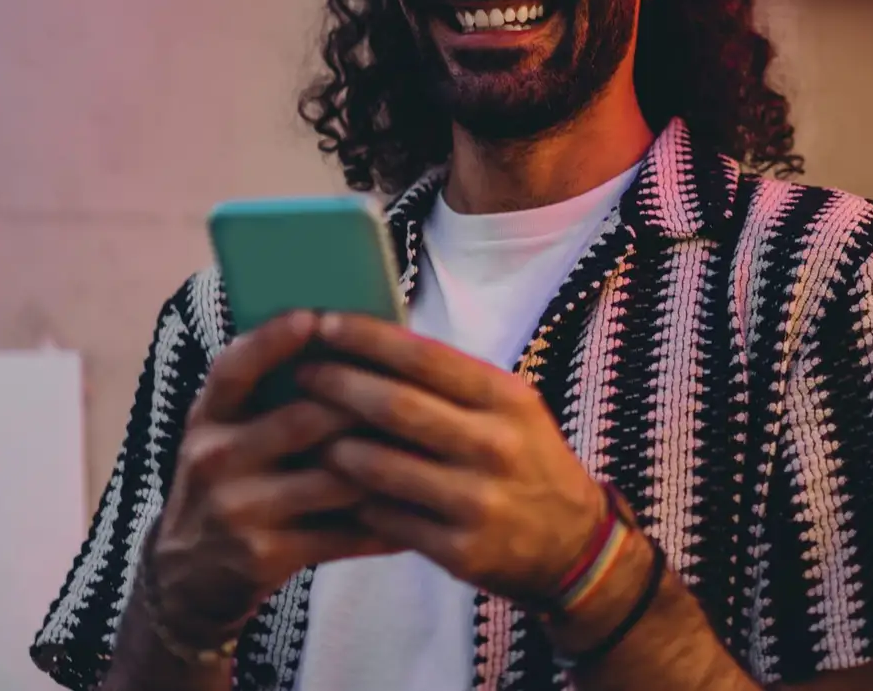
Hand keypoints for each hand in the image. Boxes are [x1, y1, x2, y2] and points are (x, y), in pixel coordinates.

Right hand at [148, 312, 399, 642]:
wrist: (189, 578)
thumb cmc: (231, 486)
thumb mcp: (229, 436)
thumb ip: (270, 399)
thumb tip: (351, 347)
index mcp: (208, 418)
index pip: (234, 369)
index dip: (271, 341)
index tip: (313, 316)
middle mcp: (214, 458)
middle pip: (301, 420)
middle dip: (363, 405)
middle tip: (419, 391)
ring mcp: (237, 509)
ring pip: (332, 477)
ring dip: (386, 464)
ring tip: (434, 450)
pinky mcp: (262, 555)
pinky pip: (340, 533)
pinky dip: (385, 524)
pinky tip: (420, 513)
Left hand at [296, 313, 610, 603]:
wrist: (573, 544)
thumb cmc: (525, 460)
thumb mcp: (508, 410)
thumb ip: (452, 383)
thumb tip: (372, 344)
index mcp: (505, 400)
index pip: (426, 357)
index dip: (369, 338)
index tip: (325, 323)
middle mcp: (495, 446)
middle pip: (396, 407)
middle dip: (337, 385)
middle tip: (300, 373)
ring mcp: (477, 501)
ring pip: (381, 467)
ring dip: (332, 445)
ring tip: (299, 429)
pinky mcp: (460, 550)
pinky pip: (386, 519)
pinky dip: (352, 499)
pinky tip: (327, 485)